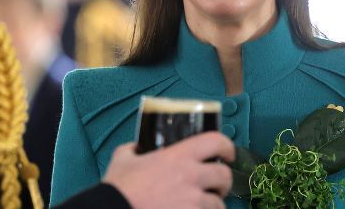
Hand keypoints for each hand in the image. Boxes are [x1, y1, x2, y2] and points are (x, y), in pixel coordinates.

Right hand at [102, 132, 234, 208]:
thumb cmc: (119, 187)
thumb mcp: (123, 158)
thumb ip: (134, 149)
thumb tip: (138, 148)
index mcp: (178, 156)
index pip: (216, 141)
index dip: (226, 146)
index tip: (225, 153)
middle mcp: (191, 177)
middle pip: (225, 175)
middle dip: (222, 180)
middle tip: (213, 184)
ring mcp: (193, 203)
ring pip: (219, 204)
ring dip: (213, 204)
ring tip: (200, 205)